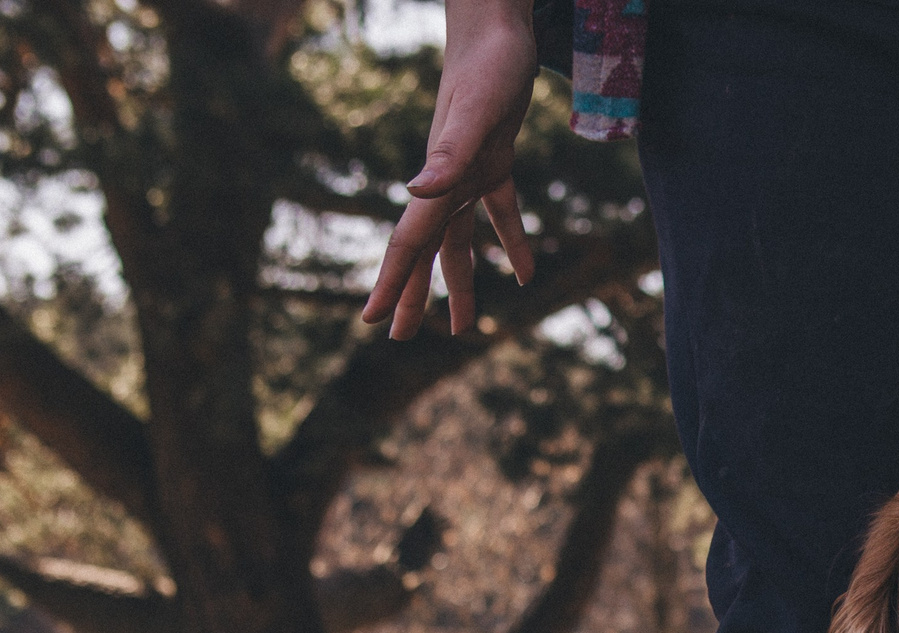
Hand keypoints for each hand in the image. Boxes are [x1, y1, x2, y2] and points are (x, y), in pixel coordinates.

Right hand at [361, 0, 540, 339]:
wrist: (497, 27)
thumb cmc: (489, 66)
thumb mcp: (476, 115)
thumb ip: (449, 155)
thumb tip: (416, 191)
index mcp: (438, 182)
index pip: (409, 244)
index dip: (392, 284)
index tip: (373, 322)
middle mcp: (446, 183)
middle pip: (427, 252)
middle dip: (413, 295)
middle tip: (399, 337)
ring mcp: (469, 173)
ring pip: (460, 242)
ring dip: (460, 283)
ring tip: (463, 328)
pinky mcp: (495, 160)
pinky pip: (501, 213)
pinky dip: (511, 244)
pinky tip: (525, 276)